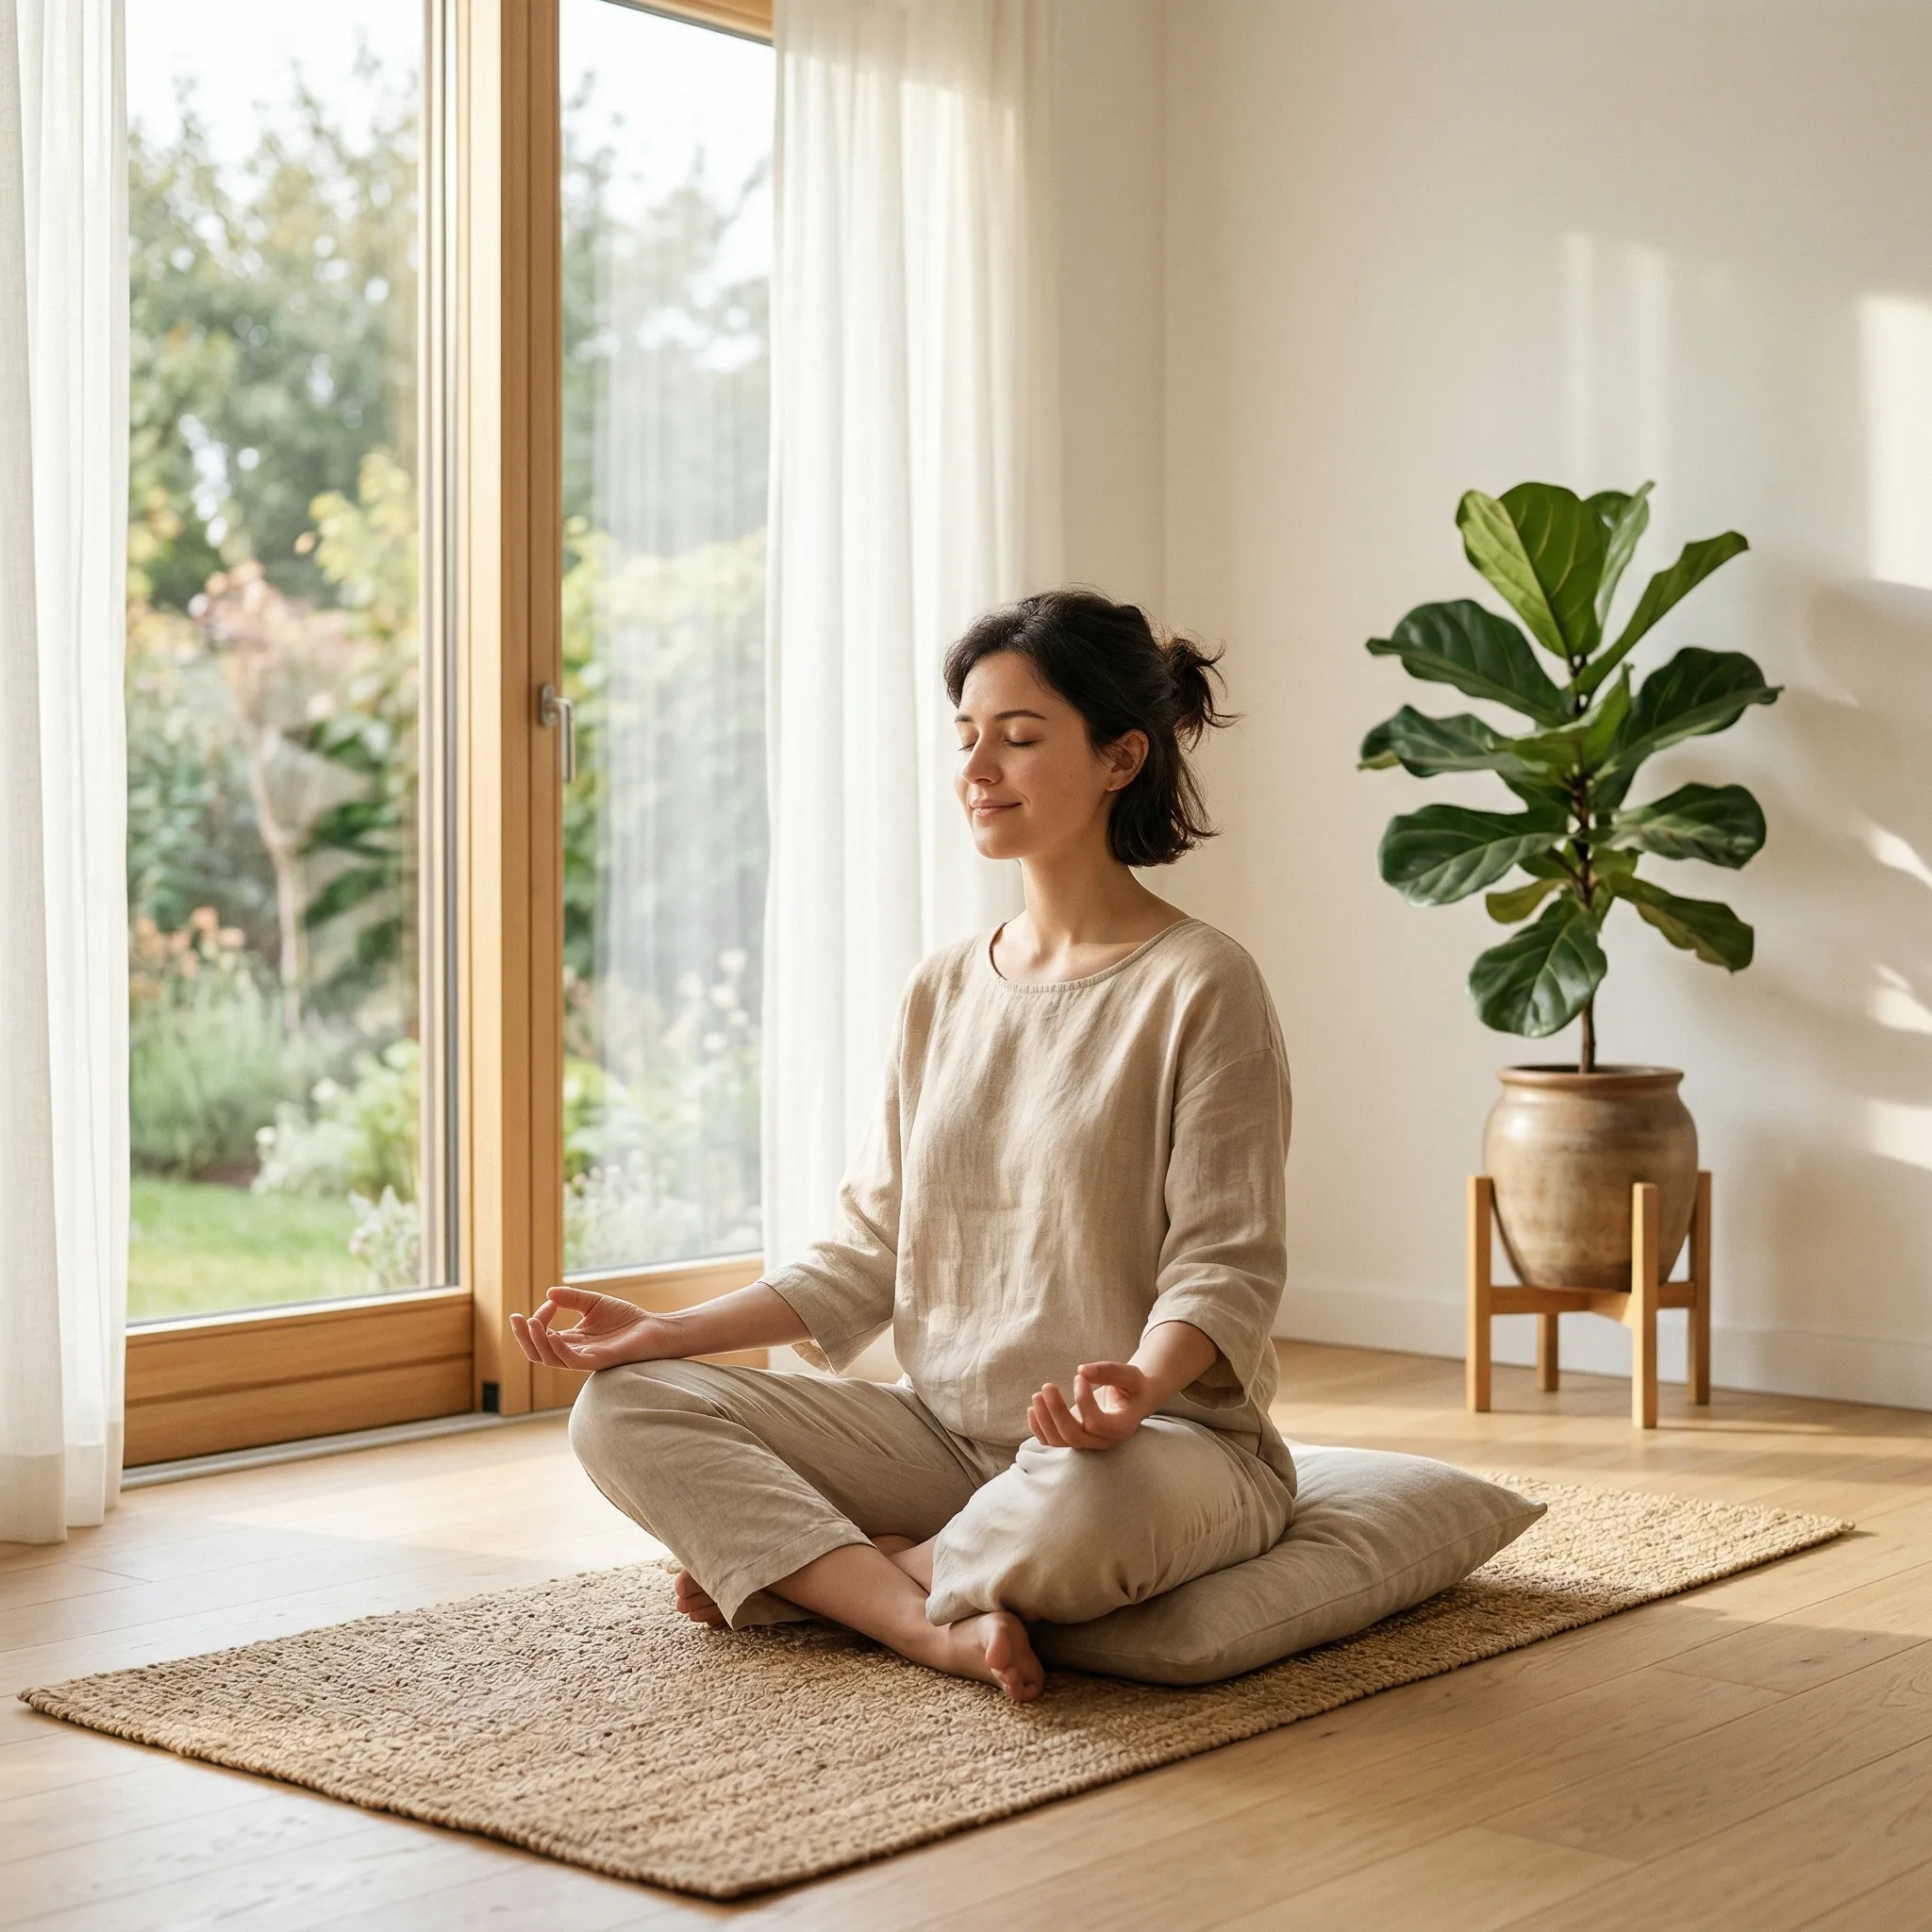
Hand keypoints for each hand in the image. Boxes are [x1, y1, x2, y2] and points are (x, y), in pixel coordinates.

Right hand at [510, 1286, 683, 1371]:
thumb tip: (548, 1293)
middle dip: (523, 1337)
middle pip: (538, 1353)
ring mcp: (585, 1358)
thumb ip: (572, 1298)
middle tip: (516, 1318)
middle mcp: (574, 1353)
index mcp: (571, 1341)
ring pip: (550, 1359)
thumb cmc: (626, 1319)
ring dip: (537, 1341)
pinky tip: (552, 1335)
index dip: (538, 1319)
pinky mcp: (599, 1360)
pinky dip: (558, 1350)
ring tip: (531, 1323)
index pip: (542, 1336)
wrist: (654, 1328)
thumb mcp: (593, 1303)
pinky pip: (572, 1361)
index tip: (550, 1302)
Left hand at [1027, 1361, 1152, 1450]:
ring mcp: (1088, 1443)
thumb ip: (1109, 1372)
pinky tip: (1033, 1409)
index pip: (1095, 1423)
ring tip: (1037, 1395)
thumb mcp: (1129, 1375)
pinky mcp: (1074, 1438)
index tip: (1079, 1377)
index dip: (1083, 1400)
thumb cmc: (1133, 1386)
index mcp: (1121, 1428)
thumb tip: (1081, 1370)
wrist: (1132, 1400)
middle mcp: (1103, 1441)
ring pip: (1059, 1441)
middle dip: (1056, 1411)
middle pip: (1073, 1436)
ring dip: (1043, 1419)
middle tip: (1047, 1386)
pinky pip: (1052, 1442)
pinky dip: (1038, 1428)